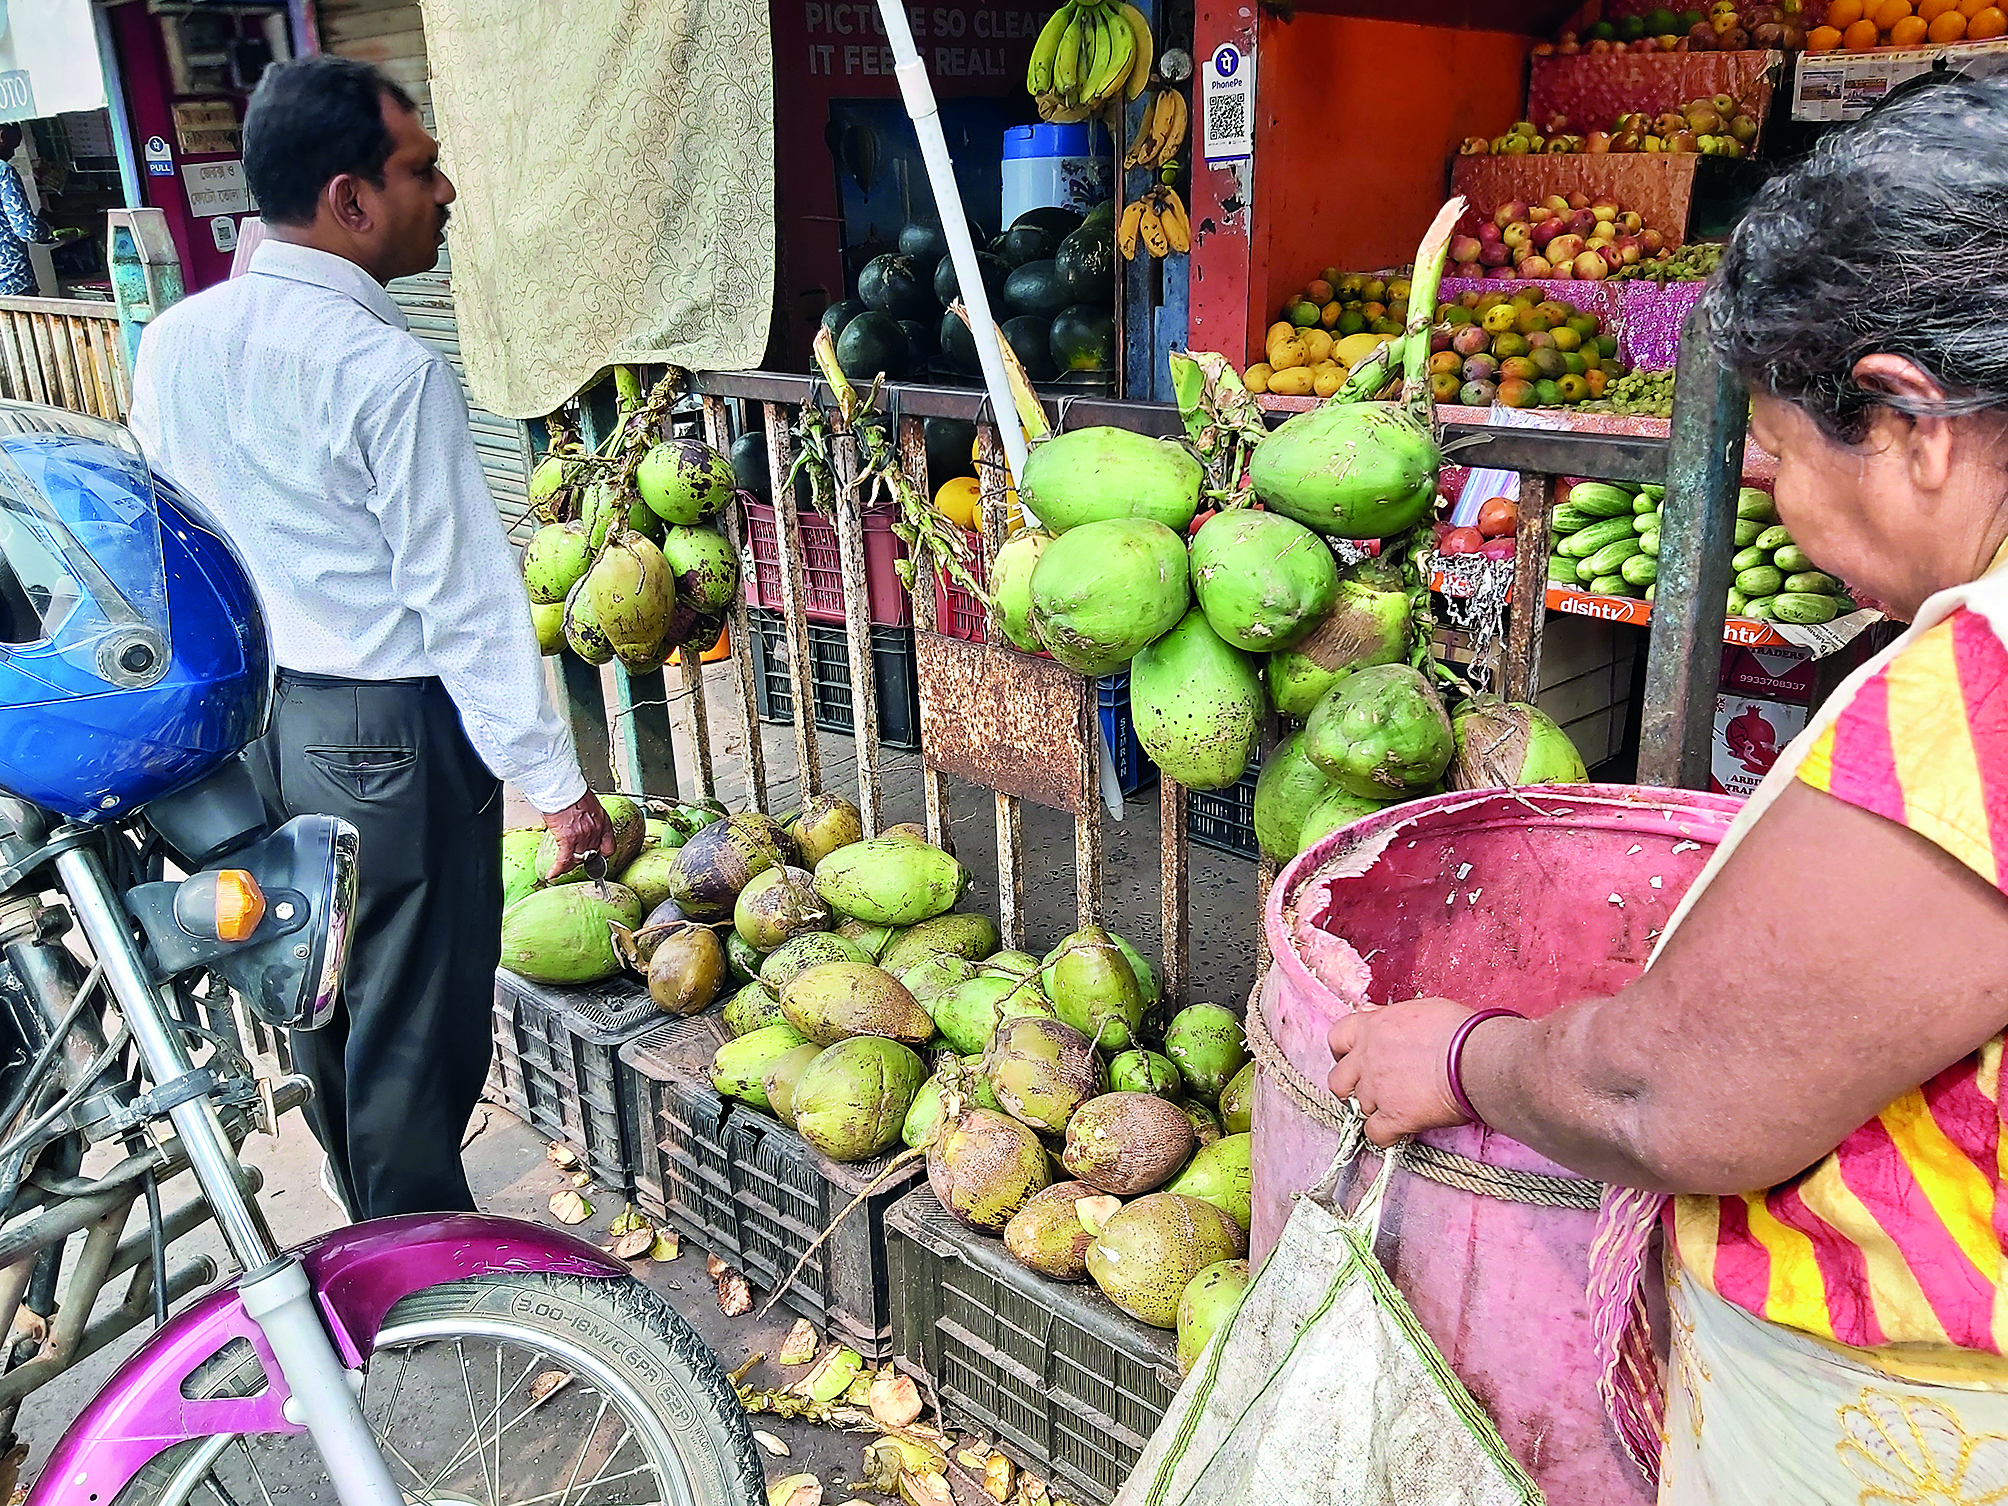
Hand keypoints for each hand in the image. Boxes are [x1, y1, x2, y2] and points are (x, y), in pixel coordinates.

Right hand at [543, 793, 614, 879]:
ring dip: (569, 864)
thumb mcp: (588, 804)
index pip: (609, 847)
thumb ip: (587, 816)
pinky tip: (552, 874)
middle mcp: (596, 831)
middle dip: (582, 859)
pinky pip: (564, 860)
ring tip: (562, 866)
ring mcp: (584, 836)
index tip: (595, 857)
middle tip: (572, 861)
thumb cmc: (572, 790)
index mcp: (603, 822)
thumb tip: (579, 821)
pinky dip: (558, 869)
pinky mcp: (569, 839)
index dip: (601, 854)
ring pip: (578, 859)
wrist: (564, 787)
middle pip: (591, 854)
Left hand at [1327, 998, 1489, 1146]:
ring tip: (1394, 1110)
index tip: (1354, 1060)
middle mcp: (1367, 1059)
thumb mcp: (1420, 1009)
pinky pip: (1375, 1134)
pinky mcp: (1394, 1117)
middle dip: (1350, 1088)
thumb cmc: (1459, 1030)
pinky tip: (1401, 1131)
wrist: (1476, 1057)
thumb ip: (1391, 1016)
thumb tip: (1377, 1014)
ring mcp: (1377, 1090)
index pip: (1337, 1039)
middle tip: (1369, 1090)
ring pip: (1358, 1109)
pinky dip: (1385, 1136)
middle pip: (1339, 1080)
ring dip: (1372, 1111)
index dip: (1343, 1053)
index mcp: (1371, 1028)